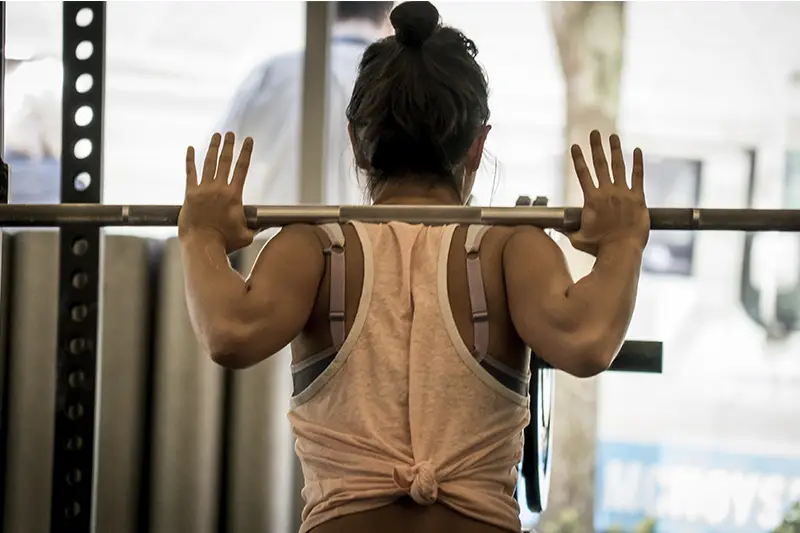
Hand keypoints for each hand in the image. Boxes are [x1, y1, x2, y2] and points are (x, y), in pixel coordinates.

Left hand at [179, 132, 255, 252]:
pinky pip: (189, 172)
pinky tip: (190, 149)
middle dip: (229, 145)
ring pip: (208, 163)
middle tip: (231, 133)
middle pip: (225, 161)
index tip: (249, 140)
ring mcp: (203, 190)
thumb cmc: (225, 242)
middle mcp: (218, 189)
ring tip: (216, 135)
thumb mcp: (247, 235)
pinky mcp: (189, 194)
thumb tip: (269, 225)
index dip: (246, 152)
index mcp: (234, 195)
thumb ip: (257, 227)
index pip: (242, 168)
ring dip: (213, 147)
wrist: (202, 245)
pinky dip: (190, 160)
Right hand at [567, 130, 648, 255]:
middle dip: (596, 147)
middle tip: (594, 133)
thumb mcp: (577, 238)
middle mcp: (607, 192)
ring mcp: (623, 194)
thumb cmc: (598, 247)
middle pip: (600, 165)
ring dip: (615, 150)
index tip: (575, 146)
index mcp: (592, 200)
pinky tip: (637, 151)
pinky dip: (638, 163)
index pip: (583, 174)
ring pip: (618, 167)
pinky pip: (638, 177)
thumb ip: (568, 230)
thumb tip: (556, 229)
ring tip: (613, 136)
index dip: (578, 159)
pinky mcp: (638, 198)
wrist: (621, 250)